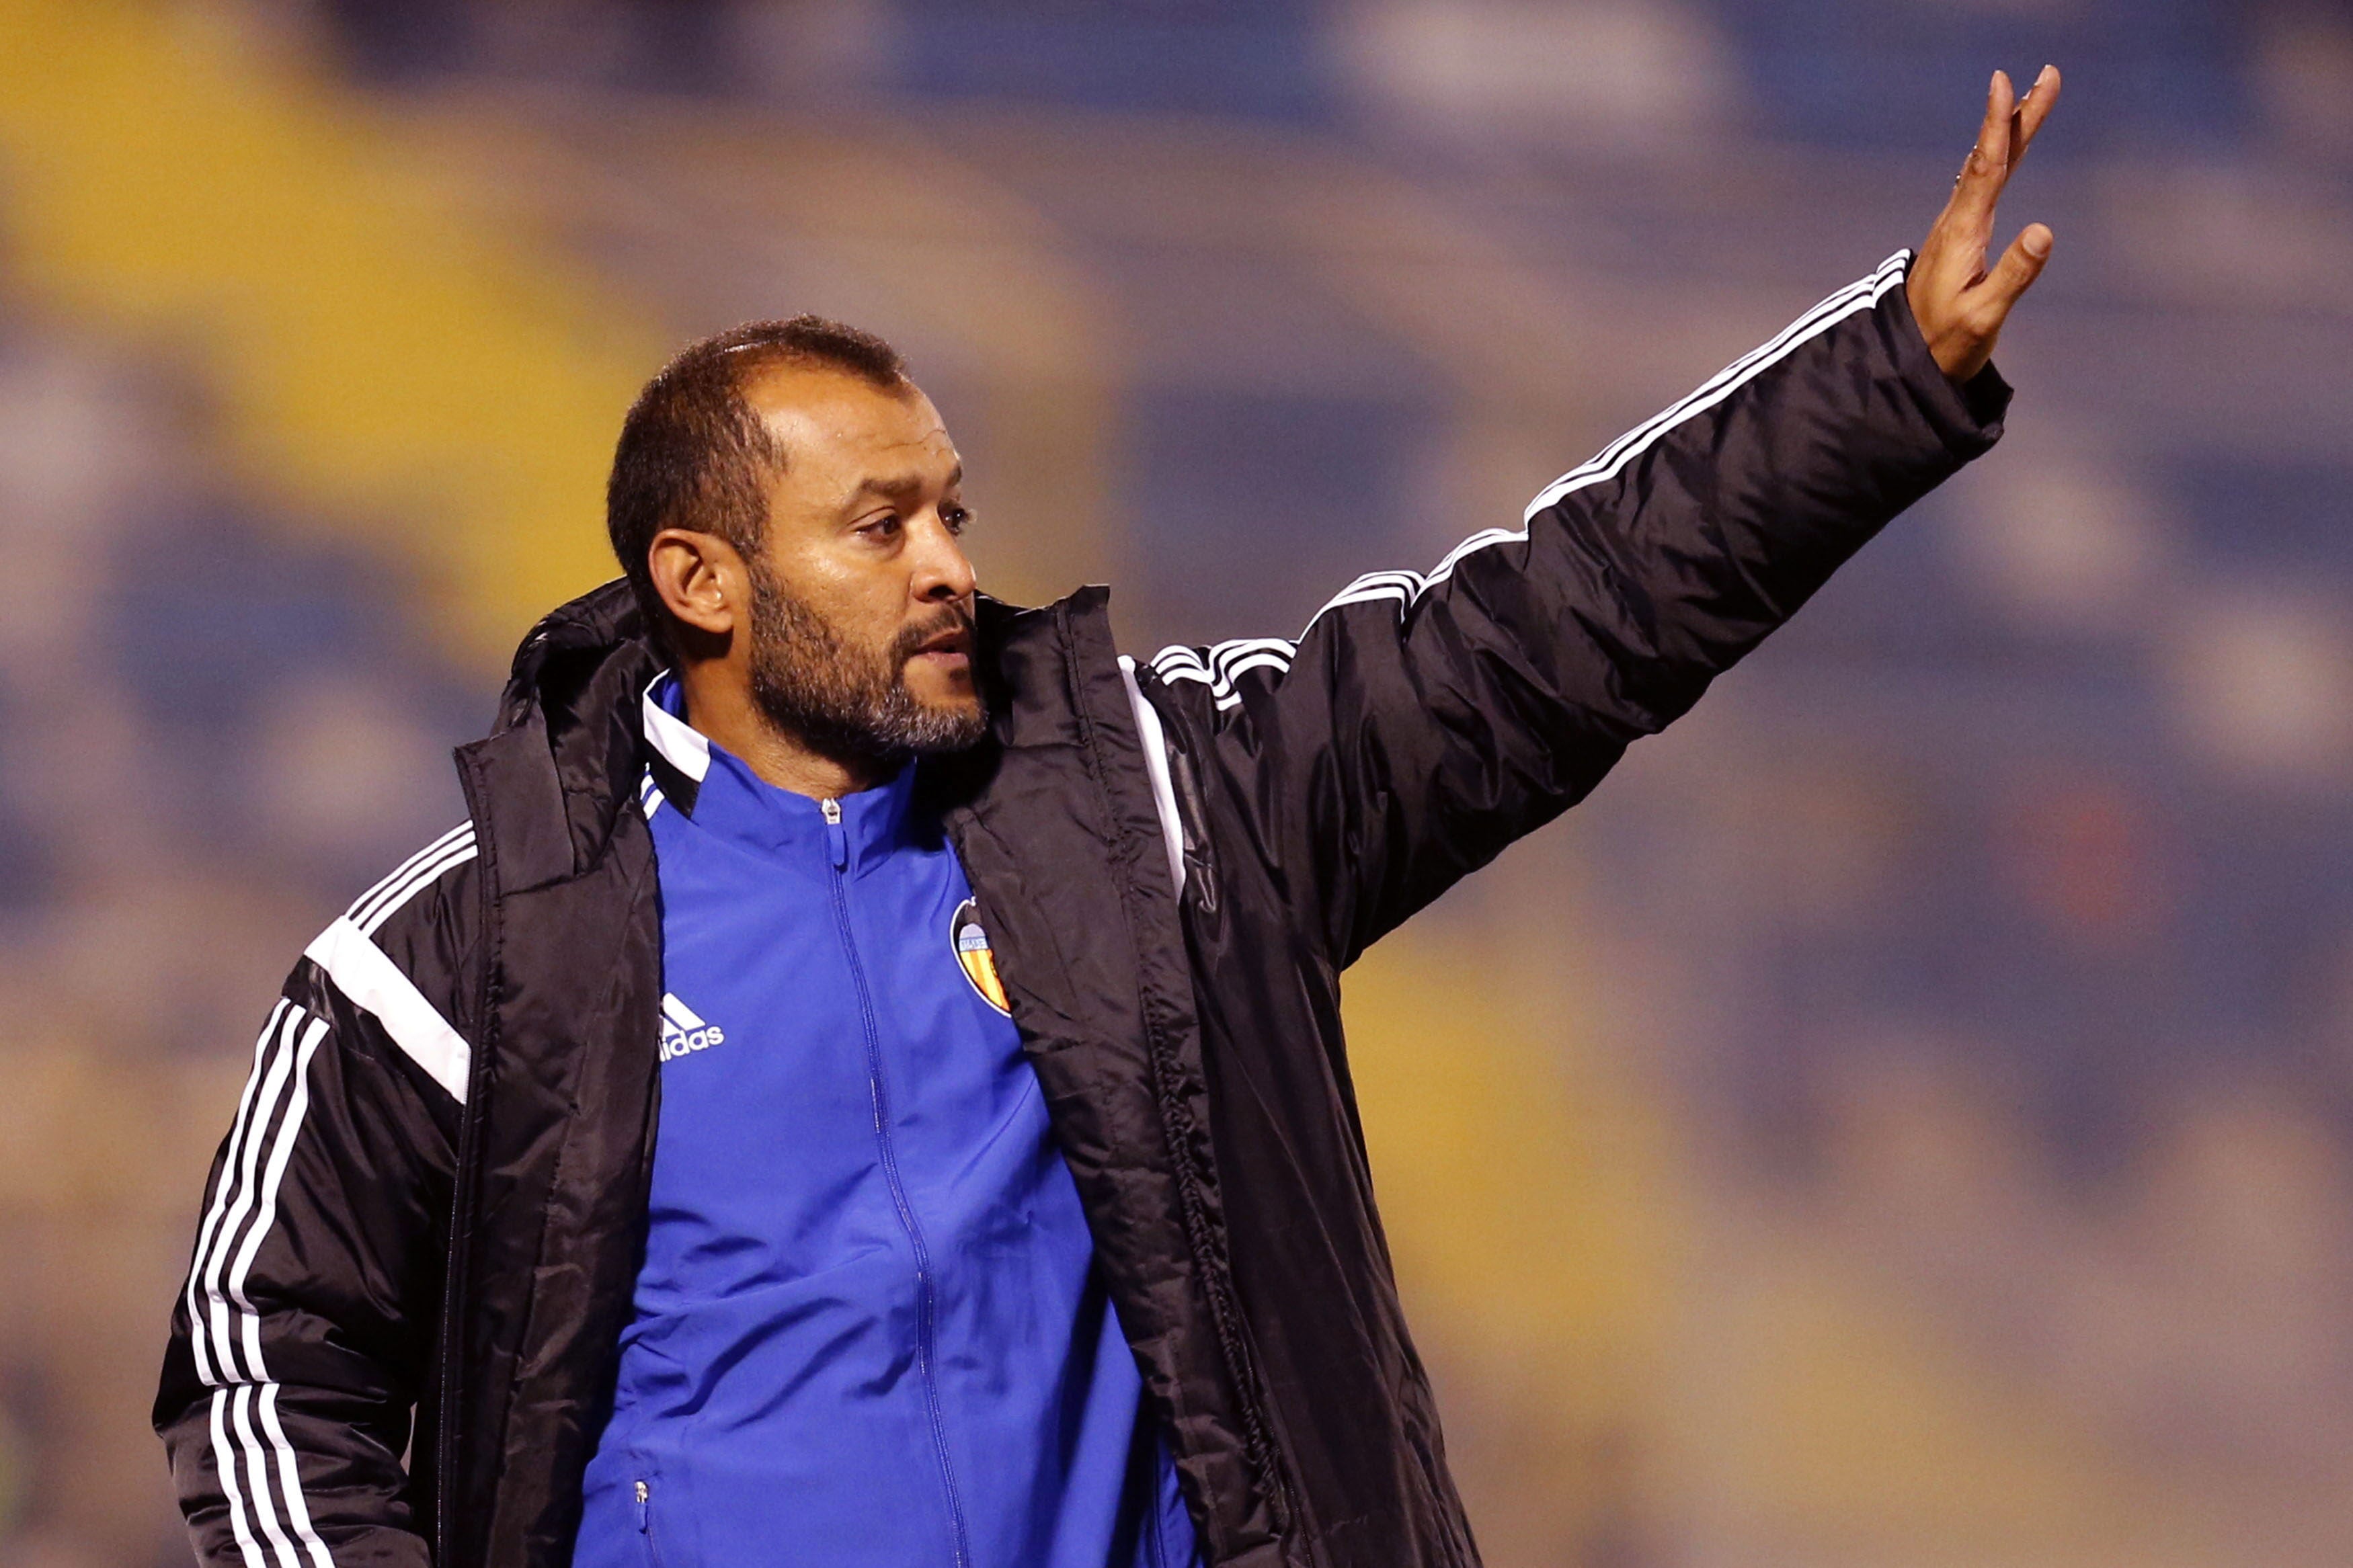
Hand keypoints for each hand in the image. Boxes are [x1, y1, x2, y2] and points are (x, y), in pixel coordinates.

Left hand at [1908, 65, 2060, 382]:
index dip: (1997, 126)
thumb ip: (2014, 274)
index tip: (2004, 84)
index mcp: (1964, 234)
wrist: (1908, 360)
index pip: (1987, 169)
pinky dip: (1995, 156)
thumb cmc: (1947, 343)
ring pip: (1986, 167)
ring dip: (2008, 131)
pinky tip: (1998, 147)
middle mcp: (1956, 223)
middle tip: (2047, 74)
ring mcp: (1955, 228)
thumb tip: (2044, 231)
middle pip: (1991, 158)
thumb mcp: (1984, 316)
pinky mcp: (1958, 238)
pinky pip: (1980, 184)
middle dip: (2017, 115)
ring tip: (2031, 97)